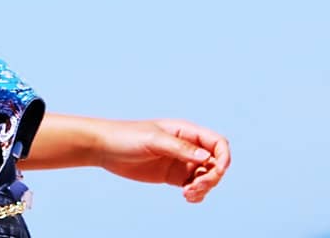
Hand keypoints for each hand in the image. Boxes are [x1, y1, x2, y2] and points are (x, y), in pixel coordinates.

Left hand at [92, 118, 230, 202]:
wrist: (105, 148)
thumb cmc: (126, 137)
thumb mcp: (153, 140)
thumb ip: (180, 148)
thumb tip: (206, 158)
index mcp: (186, 131)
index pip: (217, 143)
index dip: (223, 157)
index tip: (216, 171)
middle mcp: (187, 147)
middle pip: (216, 163)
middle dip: (212, 178)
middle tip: (194, 187)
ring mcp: (181, 162)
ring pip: (207, 177)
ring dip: (205, 188)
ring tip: (187, 194)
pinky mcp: (173, 177)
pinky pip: (195, 187)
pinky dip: (197, 194)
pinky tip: (187, 197)